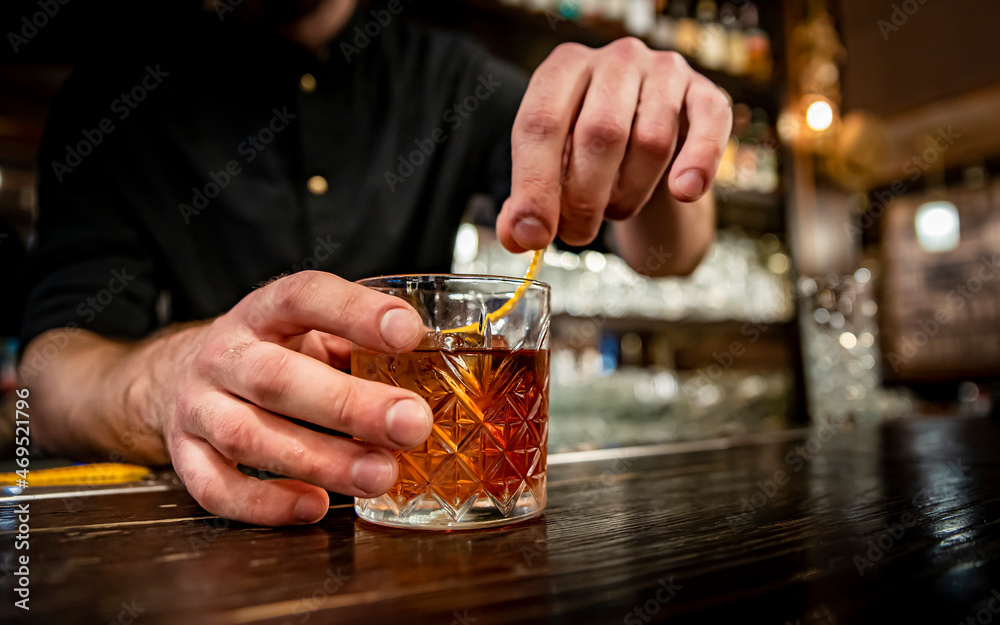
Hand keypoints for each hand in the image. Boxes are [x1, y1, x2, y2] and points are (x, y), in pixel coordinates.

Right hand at [155, 272, 431, 524]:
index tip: (409, 331)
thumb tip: (436, 365)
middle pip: (277, 378)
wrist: (178, 376)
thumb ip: (357, 343)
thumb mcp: (308, 330)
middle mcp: (224, 354)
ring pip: (249, 437)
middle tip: (411, 424)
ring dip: (320, 461)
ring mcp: (197, 406)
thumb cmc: (270, 353)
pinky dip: (266, 504)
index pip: (304, 297)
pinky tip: (315, 506)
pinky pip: (216, 488)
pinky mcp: (184, 455)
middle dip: (350, 405)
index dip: (355, 312)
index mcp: (263, 312)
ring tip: (381, 475)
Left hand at [497, 37, 732, 251]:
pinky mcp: (706, 94)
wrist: (650, 131)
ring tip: (616, 209)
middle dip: (584, 199)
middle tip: (577, 233)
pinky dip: (698, 164)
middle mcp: (614, 60)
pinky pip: (708, 129)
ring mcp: (664, 71)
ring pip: (651, 142)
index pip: (539, 124)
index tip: (534, 234)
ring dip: (630, 193)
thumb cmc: (591, 149)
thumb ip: (530, 200)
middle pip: (598, 134)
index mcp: (562, 69)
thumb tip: (519, 236)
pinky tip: (683, 191)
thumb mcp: (553, 167)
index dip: (535, 186)